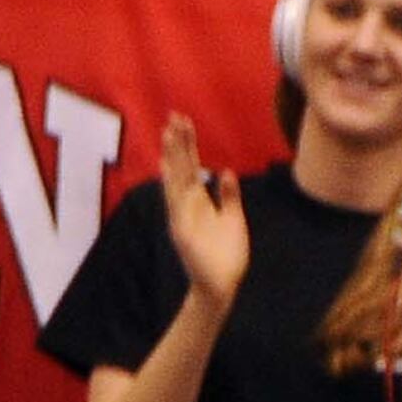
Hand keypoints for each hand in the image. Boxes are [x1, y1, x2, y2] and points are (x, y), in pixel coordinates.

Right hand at [161, 117, 249, 308]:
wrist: (222, 286)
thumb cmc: (227, 256)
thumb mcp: (233, 220)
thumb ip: (229, 196)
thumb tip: (225, 171)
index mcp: (199, 201)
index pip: (191, 166)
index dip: (187, 144)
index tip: (184, 121)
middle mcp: (187, 204)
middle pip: (181, 166)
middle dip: (178, 141)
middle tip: (175, 115)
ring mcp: (182, 215)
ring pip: (175, 179)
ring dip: (172, 156)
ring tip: (168, 131)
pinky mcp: (181, 229)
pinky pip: (176, 202)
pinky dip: (173, 184)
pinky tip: (169, 165)